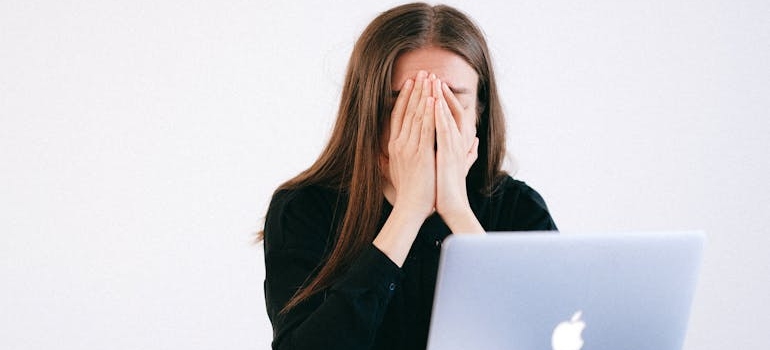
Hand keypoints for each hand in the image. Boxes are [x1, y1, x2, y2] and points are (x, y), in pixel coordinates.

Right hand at [384, 70, 436, 219]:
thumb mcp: (398, 171)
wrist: (411, 208)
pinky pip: (425, 128)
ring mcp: (409, 148)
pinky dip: (429, 113)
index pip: (398, 115)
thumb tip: (388, 152)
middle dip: (416, 90)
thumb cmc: (408, 192)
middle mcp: (399, 144)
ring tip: (429, 78)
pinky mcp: (420, 154)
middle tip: (423, 72)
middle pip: (407, 110)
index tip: (411, 82)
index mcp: (394, 146)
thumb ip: (395, 158)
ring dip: (423, 95)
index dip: (405, 97)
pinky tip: (433, 99)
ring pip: (416, 115)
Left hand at [433, 77, 478, 219]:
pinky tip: (433, 102)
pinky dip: (439, 115)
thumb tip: (476, 143)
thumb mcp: (458, 165)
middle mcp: (459, 142)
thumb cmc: (451, 188)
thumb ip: (468, 153)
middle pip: (450, 110)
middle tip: (431, 75)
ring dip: (440, 98)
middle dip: (440, 92)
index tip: (433, 85)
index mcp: (458, 143)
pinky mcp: (448, 154)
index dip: (443, 99)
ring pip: (447, 116)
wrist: (452, 207)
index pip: (452, 114)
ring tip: (432, 81)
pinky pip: (443, 130)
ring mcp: (455, 147)